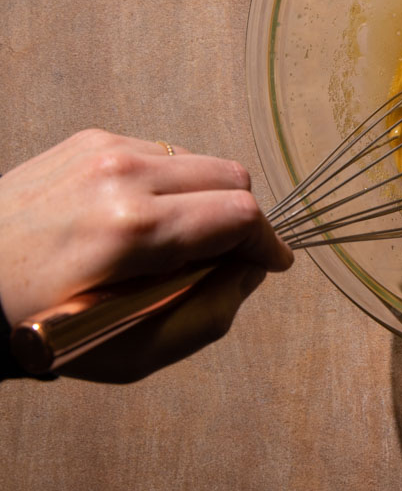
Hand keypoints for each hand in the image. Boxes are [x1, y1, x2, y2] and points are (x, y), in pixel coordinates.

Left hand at [0, 129, 292, 380]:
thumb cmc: (40, 327)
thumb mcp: (133, 351)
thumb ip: (211, 312)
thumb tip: (251, 269)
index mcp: (133, 229)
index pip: (240, 214)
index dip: (267, 242)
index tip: (272, 261)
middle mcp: (121, 175)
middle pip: (230, 175)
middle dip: (239, 218)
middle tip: (219, 256)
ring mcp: (103, 148)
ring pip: (198, 160)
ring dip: (201, 199)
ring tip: (168, 241)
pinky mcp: (90, 138)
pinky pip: (161, 152)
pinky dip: (167, 185)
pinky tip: (137, 218)